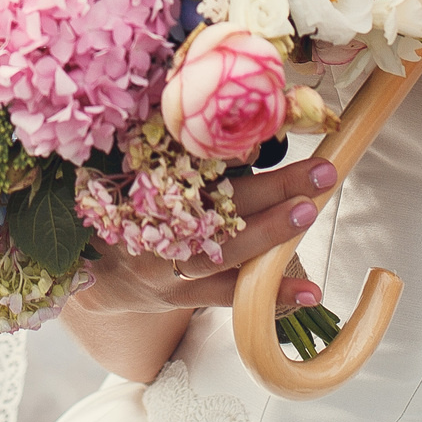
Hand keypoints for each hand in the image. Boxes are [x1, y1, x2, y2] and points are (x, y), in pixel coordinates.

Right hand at [72, 156, 334, 315]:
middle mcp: (159, 225)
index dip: (238, 150)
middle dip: (273, 189)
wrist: (102, 272)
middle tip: (318, 174)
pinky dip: (271, 294)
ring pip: (226, 251)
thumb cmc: (136, 209)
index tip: (279, 131)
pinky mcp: (183, 297)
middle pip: (221, 207)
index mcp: (151, 185)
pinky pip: (231, 296)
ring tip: (308, 215)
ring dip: (271, 234)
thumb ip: (187, 155)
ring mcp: (170, 265)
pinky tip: (309, 290)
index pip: (199, 165)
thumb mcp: (146, 173)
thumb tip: (243, 124)